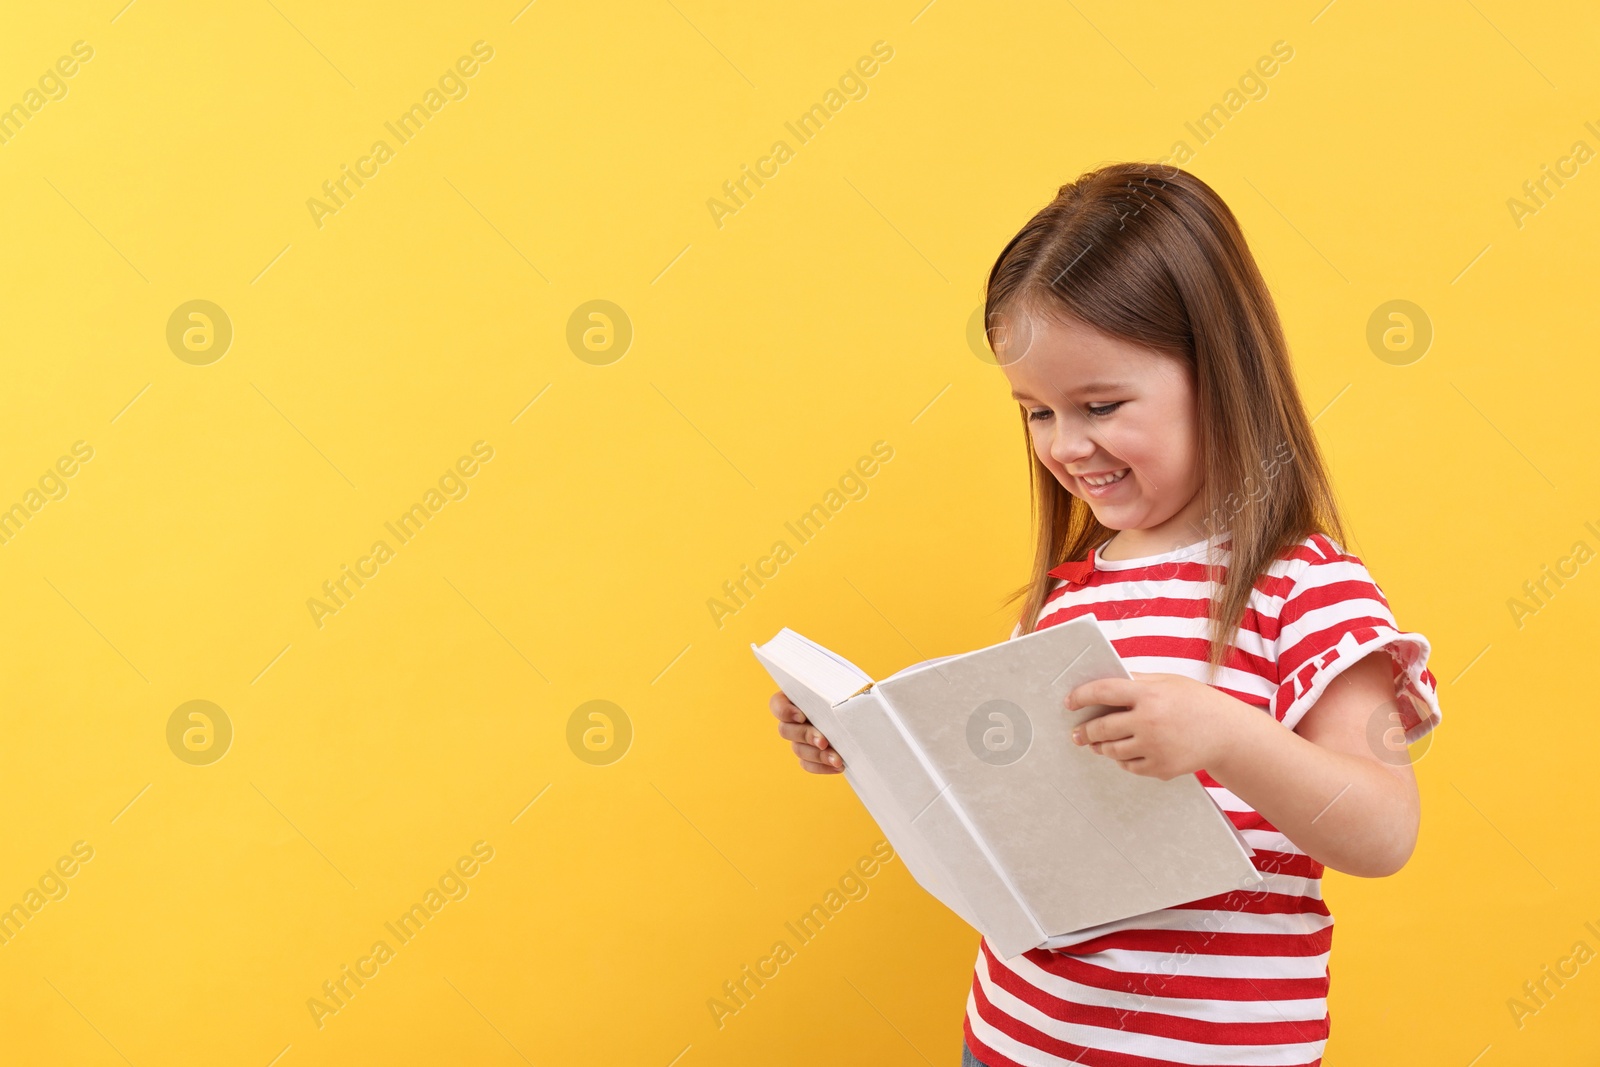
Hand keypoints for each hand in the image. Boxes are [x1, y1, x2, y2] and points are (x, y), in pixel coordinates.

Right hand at [770, 691, 844, 773]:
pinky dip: (822, 767)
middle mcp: (792, 719)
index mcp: (795, 698)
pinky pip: (808, 764)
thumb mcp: (841, 687)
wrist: (859, 714)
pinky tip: (837, 766)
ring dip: (818, 756)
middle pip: (786, 730)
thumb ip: (835, 691)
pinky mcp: (809, 754)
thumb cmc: (848, 693)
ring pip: (798, 750)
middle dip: (806, 736)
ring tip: (837, 760)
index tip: (801, 716)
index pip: (777, 704)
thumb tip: (845, 699)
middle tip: (823, 742)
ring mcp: (799, 739)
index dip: (785, 711)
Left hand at [1066, 671, 1241, 779]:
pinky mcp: (1162, 768)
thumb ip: (1136, 680)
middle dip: (1084, 731)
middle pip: (1102, 728)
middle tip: (1076, 733)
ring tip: (1097, 743)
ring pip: (1113, 751)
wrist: (1228, 733)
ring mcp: (1156, 747)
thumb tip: (1105, 677)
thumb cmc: (1196, 702)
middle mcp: (1149, 721)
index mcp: (1149, 694)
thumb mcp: (1168, 681)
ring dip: (1101, 747)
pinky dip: (1124, 761)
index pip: (1104, 692)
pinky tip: (1125, 753)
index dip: (1081, 696)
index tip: (1069, 702)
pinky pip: (1131, 767)